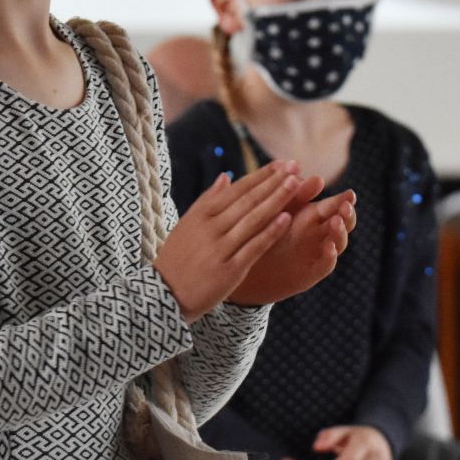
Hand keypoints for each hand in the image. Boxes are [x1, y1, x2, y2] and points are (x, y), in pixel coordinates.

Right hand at [154, 163, 305, 320]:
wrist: (163, 295)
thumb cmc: (177, 258)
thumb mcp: (186, 225)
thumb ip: (207, 201)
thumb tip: (226, 177)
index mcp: (201, 214)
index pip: (237, 189)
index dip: (262, 175)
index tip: (282, 164)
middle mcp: (210, 228)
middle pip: (248, 200)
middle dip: (273, 182)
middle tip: (295, 167)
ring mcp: (219, 249)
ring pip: (253, 220)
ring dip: (276, 200)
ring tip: (295, 184)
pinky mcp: (228, 271)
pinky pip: (253, 248)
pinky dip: (270, 232)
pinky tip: (286, 219)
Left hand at [229, 189, 355, 305]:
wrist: (244, 262)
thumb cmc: (257, 231)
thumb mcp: (272, 208)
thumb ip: (284, 191)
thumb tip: (293, 163)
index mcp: (311, 215)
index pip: (334, 206)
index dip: (344, 200)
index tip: (350, 194)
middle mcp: (319, 233)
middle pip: (342, 222)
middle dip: (347, 214)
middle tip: (346, 206)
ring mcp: (316, 252)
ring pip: (338, 242)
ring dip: (340, 232)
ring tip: (336, 222)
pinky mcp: (311, 272)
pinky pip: (326, 265)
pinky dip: (330, 256)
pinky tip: (329, 247)